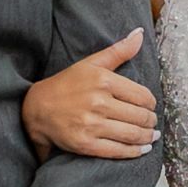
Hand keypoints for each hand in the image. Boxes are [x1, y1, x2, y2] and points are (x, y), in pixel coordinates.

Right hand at [23, 28, 157, 160]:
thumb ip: (118, 51)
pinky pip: (118, 150)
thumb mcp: (91, 63)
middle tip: (152, 123)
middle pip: (140, 117)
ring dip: (147, 137)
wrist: (36, 108)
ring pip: (132, 134)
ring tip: (150, 136)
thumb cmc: (66, 84)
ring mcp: (91, 125)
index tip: (150, 107)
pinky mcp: (85, 144)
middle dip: (150, 121)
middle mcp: (98, 103)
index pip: (143, 96)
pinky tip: (142, 149)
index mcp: (103, 81)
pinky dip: (135, 152)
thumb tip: (139, 34)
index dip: (151, 104)